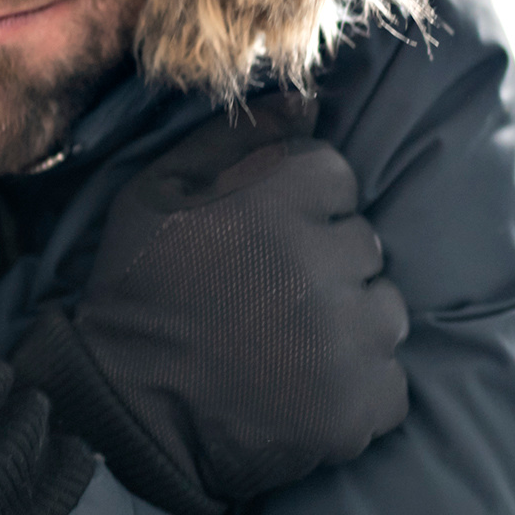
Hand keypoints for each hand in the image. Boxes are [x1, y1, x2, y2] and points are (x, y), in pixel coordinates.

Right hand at [13, 92, 408, 514]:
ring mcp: (345, 341)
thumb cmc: (139, 294)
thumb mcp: (157, 193)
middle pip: (364, 244)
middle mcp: (321, 265)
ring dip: (348, 325)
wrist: (124, 415)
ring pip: (384, 312)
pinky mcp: (356, 407)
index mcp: (276, 202)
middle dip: (326, 264)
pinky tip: (303, 390)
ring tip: (287, 346)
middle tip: (269, 299)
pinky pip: (390, 383)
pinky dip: (356, 389)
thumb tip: (310, 100)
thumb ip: (234, 139)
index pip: (336, 176)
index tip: (261, 242)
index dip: (300, 207)